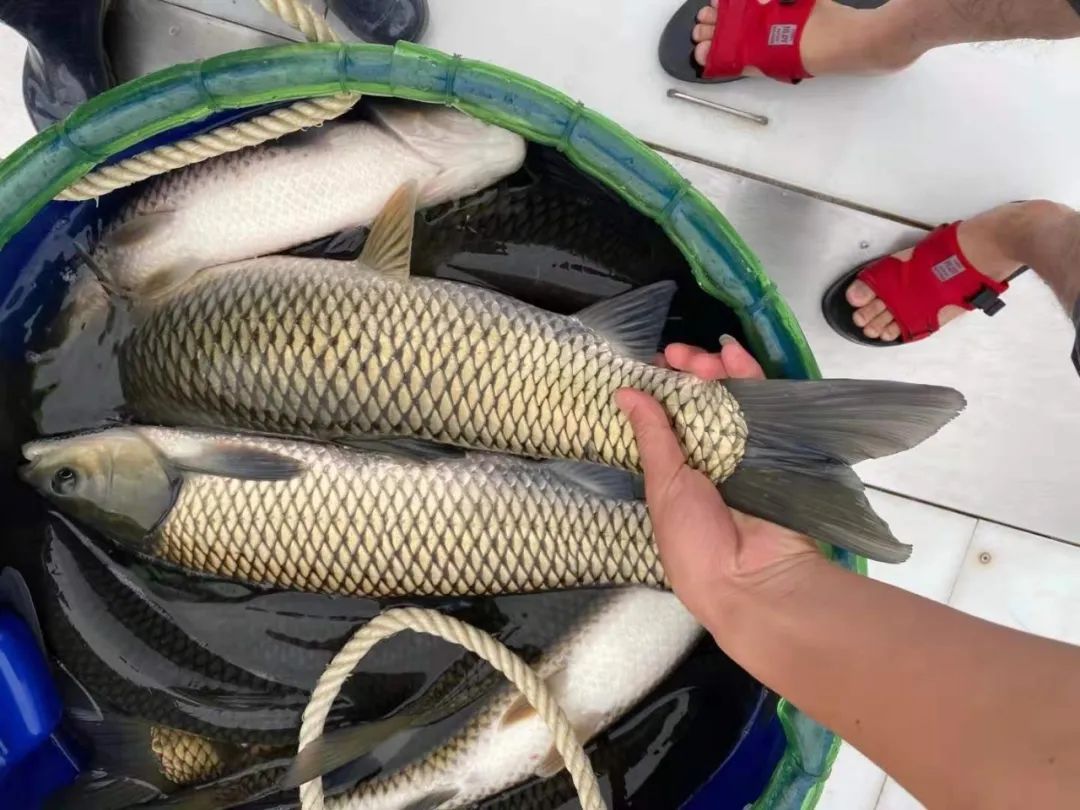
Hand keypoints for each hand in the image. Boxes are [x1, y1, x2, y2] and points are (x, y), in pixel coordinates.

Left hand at [615, 337, 819, 627]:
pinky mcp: (776, 444)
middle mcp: (710, 456)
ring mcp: (744, 449)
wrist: (753, 579)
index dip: (660, 388)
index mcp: (677, 471)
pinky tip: (732, 353)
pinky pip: (763, 402)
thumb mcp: (664, 486)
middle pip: (698, 400)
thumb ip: (652, 437)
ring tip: (699, 358)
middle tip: (675, 357)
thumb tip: (624, 393)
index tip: (651, 365)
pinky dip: (748, 373)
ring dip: (712, 368)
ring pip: (728, 395)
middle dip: (685, 373)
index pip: (668, 417)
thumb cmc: (695, 543)